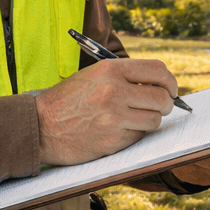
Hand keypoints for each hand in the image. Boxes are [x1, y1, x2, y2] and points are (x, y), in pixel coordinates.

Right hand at [35, 58, 179, 166]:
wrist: (39, 126)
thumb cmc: (67, 100)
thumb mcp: (93, 76)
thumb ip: (124, 77)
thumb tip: (159, 85)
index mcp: (110, 70)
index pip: (157, 70)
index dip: (170, 81)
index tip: (171, 89)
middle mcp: (114, 91)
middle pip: (162, 97)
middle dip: (166, 104)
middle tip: (160, 107)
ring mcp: (114, 117)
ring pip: (154, 120)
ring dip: (149, 121)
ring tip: (134, 119)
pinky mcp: (112, 140)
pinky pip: (138, 137)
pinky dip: (134, 135)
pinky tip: (118, 131)